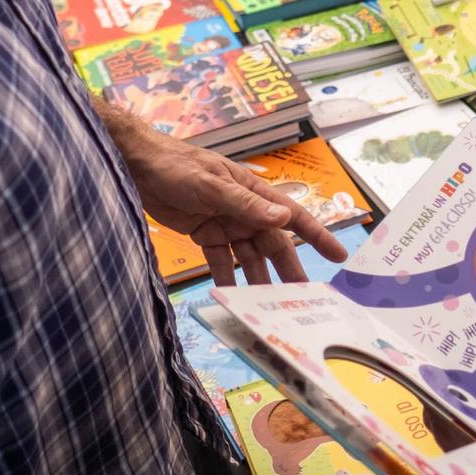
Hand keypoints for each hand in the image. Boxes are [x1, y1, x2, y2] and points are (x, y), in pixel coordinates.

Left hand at [96, 101, 346, 285]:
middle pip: (273, 246)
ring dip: (257, 281)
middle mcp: (245, 210)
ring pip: (249, 258)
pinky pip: (222, 261)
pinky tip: (232, 298)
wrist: (137, 166)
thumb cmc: (178, 166)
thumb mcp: (212, 185)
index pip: (293, 216)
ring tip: (268, 308)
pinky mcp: (205, 234)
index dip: (317, 236)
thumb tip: (284, 221)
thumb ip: (246, 205)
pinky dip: (227, 278)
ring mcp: (226, 223)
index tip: (338, 255)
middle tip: (302, 303)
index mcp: (254, 194)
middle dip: (288, 272)